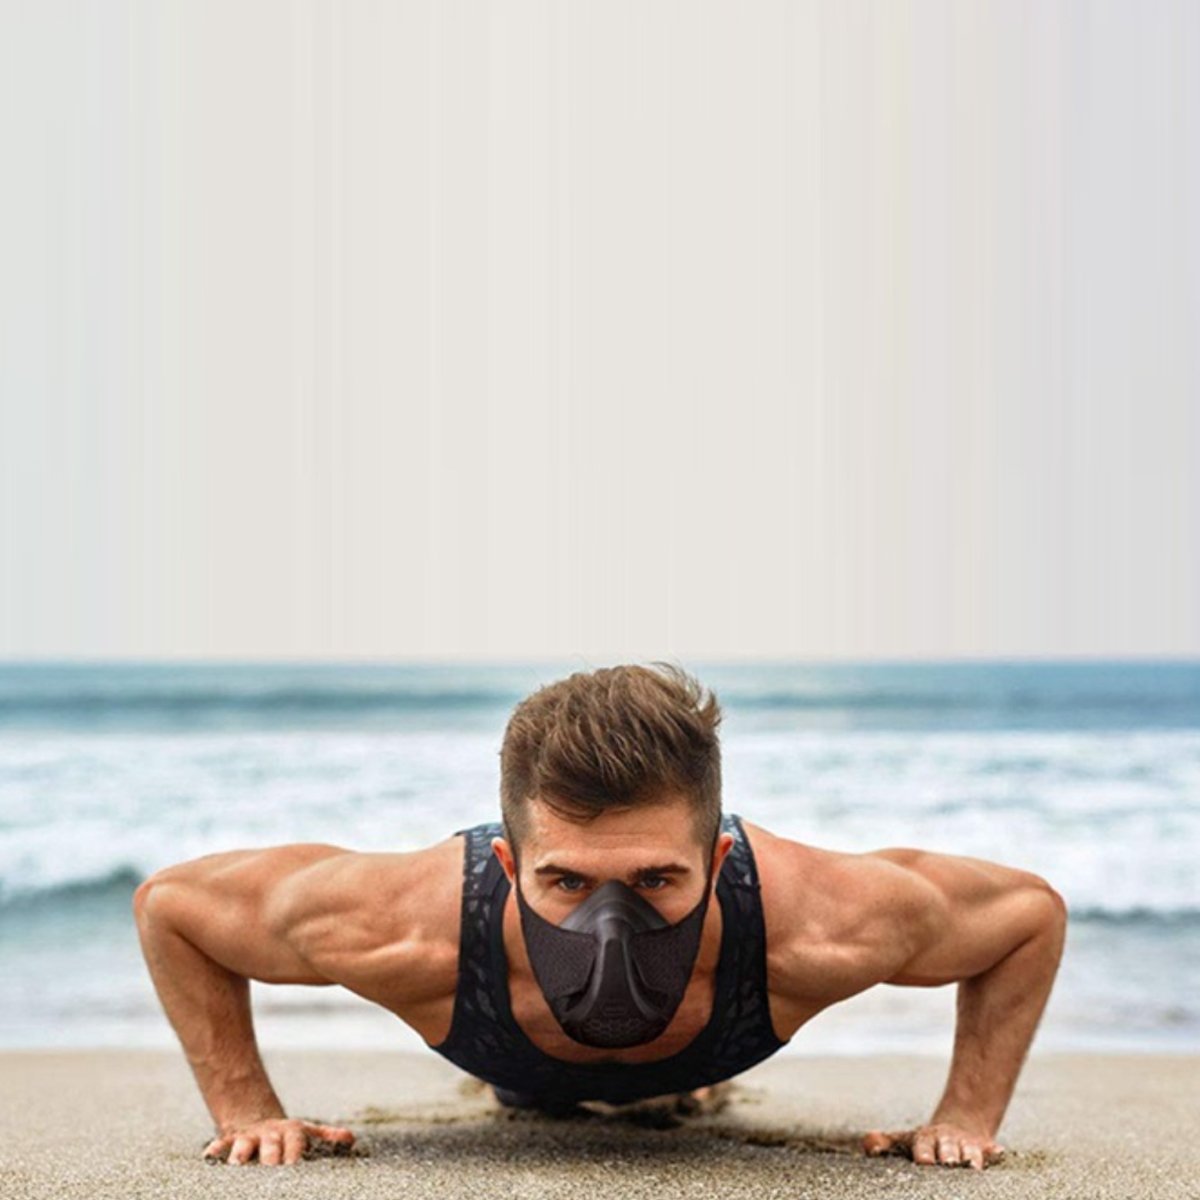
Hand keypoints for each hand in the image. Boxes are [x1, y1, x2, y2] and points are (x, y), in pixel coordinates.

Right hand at [202, 1117, 356, 1165]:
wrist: (259, 1120)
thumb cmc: (288, 1135)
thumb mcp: (308, 1132)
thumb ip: (327, 1136)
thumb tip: (351, 1139)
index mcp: (292, 1132)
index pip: (296, 1144)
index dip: (295, 1156)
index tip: (295, 1170)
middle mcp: (271, 1133)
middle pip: (270, 1147)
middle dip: (270, 1160)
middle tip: (270, 1174)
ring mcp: (250, 1136)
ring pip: (244, 1145)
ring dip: (240, 1155)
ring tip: (237, 1166)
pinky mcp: (231, 1139)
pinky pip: (221, 1143)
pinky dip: (216, 1149)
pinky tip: (210, 1156)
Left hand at [862, 1122, 1005, 1170]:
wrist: (957, 1127)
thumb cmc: (925, 1142)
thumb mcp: (904, 1140)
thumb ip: (884, 1142)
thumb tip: (868, 1143)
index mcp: (926, 1139)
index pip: (923, 1145)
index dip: (924, 1153)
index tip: (924, 1162)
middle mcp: (947, 1140)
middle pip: (948, 1148)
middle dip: (948, 1155)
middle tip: (948, 1163)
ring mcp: (966, 1145)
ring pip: (970, 1150)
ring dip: (971, 1157)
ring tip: (972, 1165)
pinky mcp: (984, 1149)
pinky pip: (991, 1149)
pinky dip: (994, 1151)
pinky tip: (998, 1152)